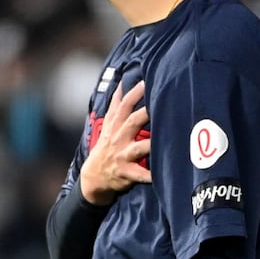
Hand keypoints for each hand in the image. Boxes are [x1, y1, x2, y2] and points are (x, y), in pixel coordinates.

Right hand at [80, 80, 150, 204]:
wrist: (93, 178)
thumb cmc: (105, 148)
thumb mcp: (107, 126)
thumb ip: (116, 107)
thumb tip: (122, 83)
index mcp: (114, 126)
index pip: (122, 105)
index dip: (133, 93)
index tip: (145, 80)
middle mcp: (118, 139)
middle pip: (133, 121)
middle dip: (145, 112)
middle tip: (160, 101)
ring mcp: (121, 156)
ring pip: (138, 148)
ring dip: (150, 144)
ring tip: (165, 138)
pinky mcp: (125, 173)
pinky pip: (139, 175)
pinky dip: (149, 176)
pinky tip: (160, 176)